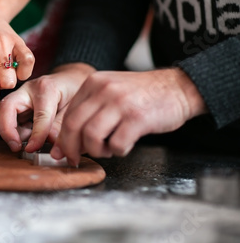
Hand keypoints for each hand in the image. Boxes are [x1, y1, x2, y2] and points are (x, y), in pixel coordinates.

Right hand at [0, 63, 95, 151]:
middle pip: (7, 107)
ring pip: (2, 114)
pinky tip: (26, 136)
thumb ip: (61, 125)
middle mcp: (28, 89)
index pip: (39, 115)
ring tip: (25, 142)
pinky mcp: (16, 104)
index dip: (36, 135)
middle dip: (7, 130)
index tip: (32, 149)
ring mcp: (20, 96)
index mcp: (47, 88)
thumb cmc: (74, 91)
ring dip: (9, 131)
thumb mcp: (74, 108)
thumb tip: (49, 141)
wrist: (71, 78)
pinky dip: (12, 131)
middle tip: (16, 147)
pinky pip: (6, 119)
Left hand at [50, 68, 206, 165]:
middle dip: (72, 148)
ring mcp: (120, 103)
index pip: (67, 115)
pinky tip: (124, 147)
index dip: (63, 138)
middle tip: (76, 159)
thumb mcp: (110, 92)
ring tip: (107, 150)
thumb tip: (67, 142)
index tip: (66, 151)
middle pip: (73, 125)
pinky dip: (117, 151)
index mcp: (93, 83)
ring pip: (91, 136)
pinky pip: (116, 144)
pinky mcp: (137, 118)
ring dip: (96, 151)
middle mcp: (103, 90)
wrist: (179, 87)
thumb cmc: (142, 95)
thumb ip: (89, 112)